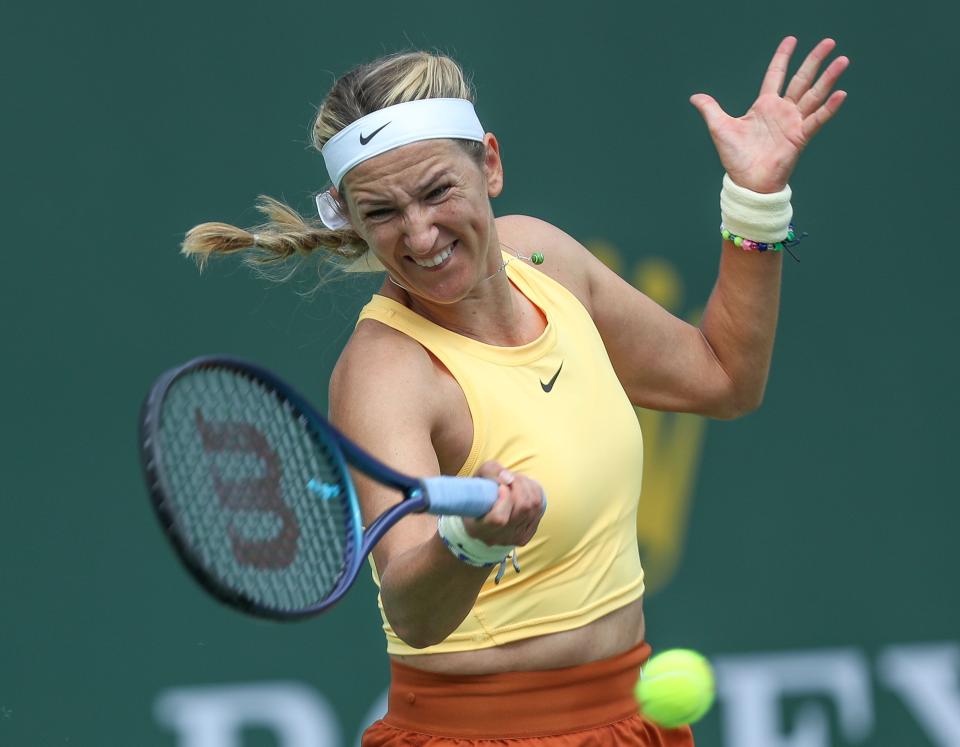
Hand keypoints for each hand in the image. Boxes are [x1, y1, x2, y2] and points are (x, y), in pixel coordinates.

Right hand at [463, 461, 545, 546]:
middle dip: (520, 485)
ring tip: (517, 481)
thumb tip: (509, 478)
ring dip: (528, 487)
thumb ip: (491, 472)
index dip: (505, 499)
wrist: (486, 511)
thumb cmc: (480, 492)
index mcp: (478, 529)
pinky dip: (535, 493)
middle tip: (511, 478)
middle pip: (522, 509)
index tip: (501, 487)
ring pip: (533, 507)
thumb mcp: (479, 477)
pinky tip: (525, 488)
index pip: (499, 519)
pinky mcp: (527, 534)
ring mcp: (514, 538)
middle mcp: (497, 537)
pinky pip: (540, 509)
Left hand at [690, 36, 849, 192]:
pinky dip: (829, 108)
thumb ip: (710, 109)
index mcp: (764, 105)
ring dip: (829, 78)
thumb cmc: (735, 157)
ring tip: (842, 60)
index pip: (776, 74)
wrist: (746, 182)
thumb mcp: (719, 128)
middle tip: (829, 41)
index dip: (783, 57)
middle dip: (814, 60)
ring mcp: (793, 122)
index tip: (792, 39)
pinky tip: (840, 94)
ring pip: (814, 95)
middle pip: (801, 79)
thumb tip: (695, 97)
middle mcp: (782, 111)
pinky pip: (817, 119)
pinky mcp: (800, 137)